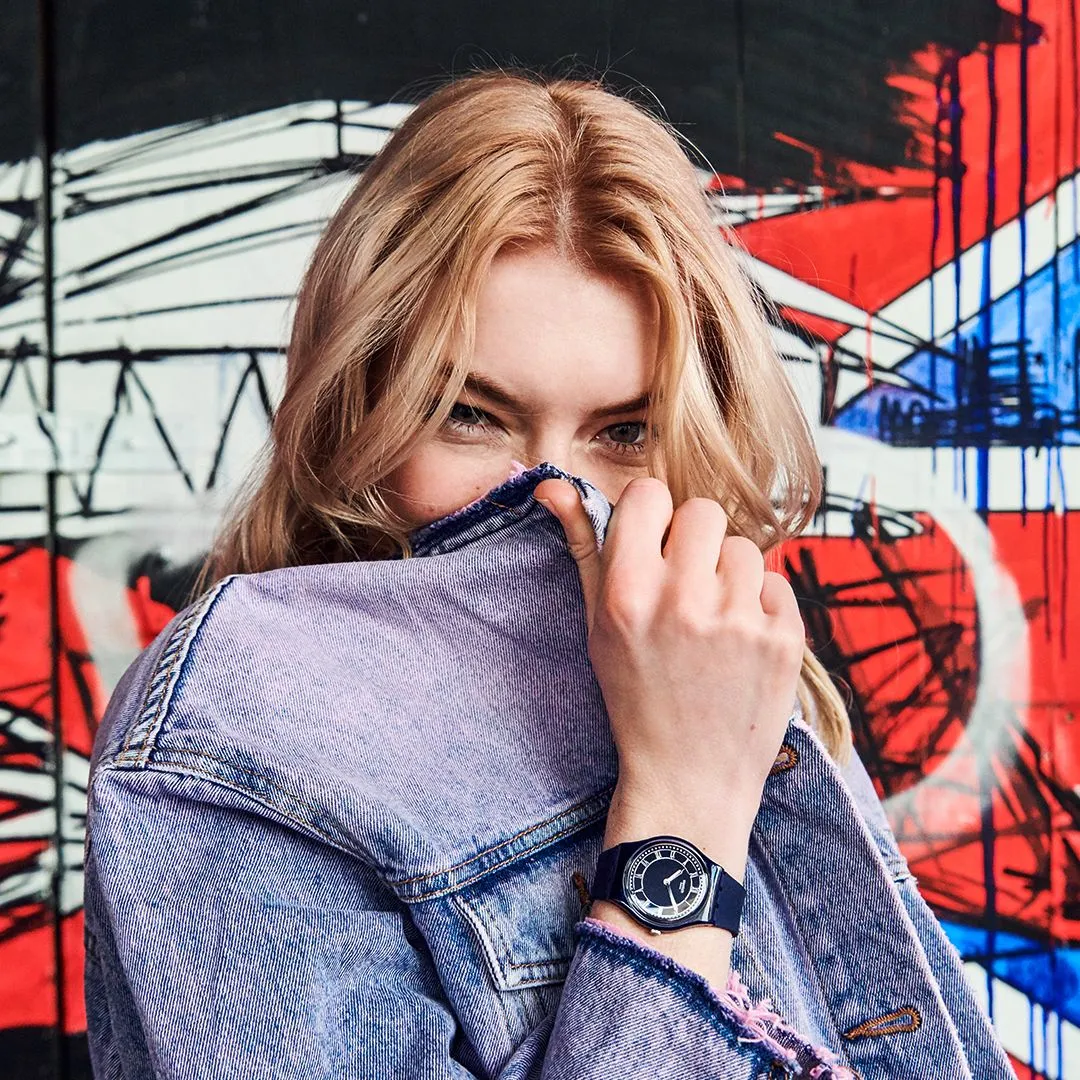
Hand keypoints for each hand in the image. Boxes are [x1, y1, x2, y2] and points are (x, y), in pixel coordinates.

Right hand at [534, 476, 804, 853]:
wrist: (689, 780)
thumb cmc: (636, 699)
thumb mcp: (597, 626)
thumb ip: (583, 549)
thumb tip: (554, 485)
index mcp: (627, 593)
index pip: (649, 495)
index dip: (651, 515)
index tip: (653, 544)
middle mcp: (682, 600)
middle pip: (703, 510)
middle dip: (695, 540)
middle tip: (687, 583)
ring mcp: (739, 620)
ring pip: (744, 547)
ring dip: (730, 575)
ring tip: (715, 621)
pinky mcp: (784, 640)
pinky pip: (777, 584)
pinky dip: (761, 607)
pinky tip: (741, 644)